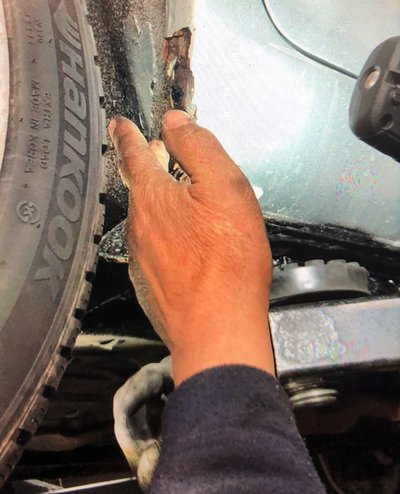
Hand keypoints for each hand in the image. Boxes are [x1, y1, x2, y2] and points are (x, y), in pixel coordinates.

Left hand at [109, 110, 274, 384]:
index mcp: (153, 196)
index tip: (118, 124)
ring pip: (147, 217)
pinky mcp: (151, 282)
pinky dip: (165, 233)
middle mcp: (139, 225)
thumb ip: (198, 147)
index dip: (126, 134)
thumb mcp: (225, 187)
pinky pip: (155, 247)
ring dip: (157, 200)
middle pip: (139, 186)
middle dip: (144, 165)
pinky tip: (184, 241)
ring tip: (173, 193)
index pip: (132, 154)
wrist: (217, 327)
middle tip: (151, 152)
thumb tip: (174, 122)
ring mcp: (141, 257)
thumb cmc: (228, 259)